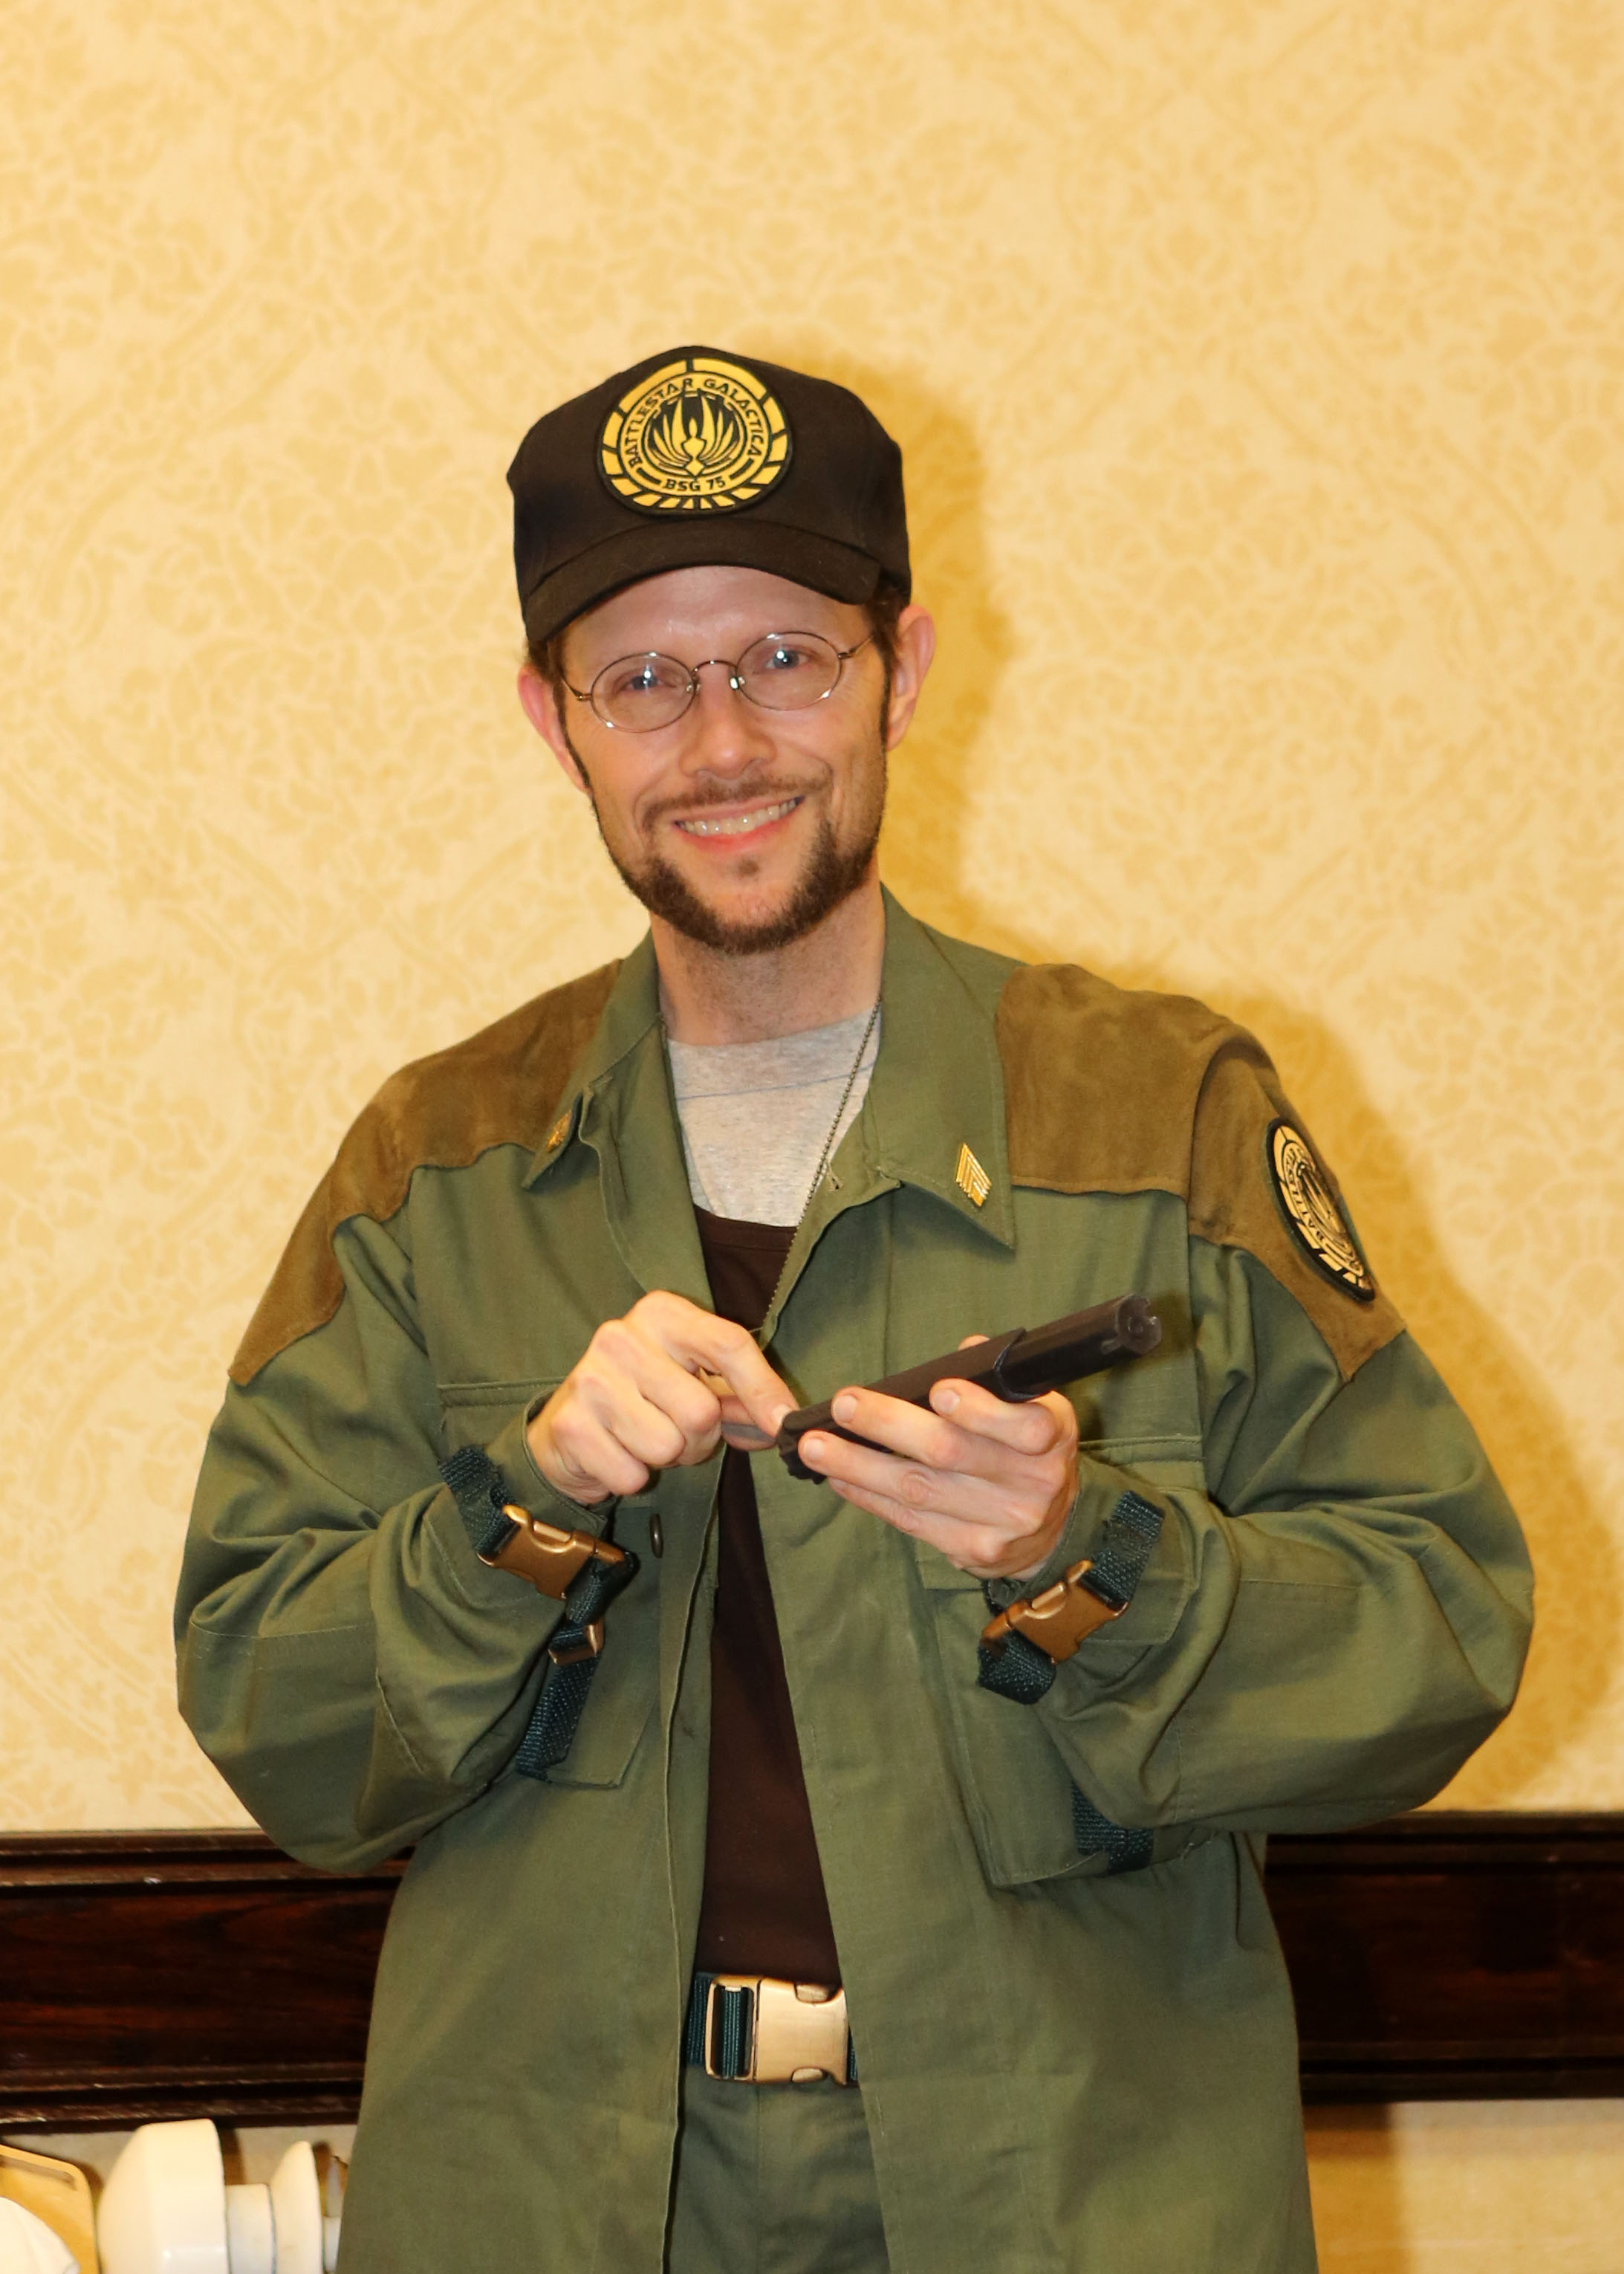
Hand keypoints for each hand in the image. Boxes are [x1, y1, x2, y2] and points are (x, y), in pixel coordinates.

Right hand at [527, 1291, 794, 1505]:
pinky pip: (632, 1474)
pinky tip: (617, 1453)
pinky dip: (632, 1477)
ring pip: (667, 1445)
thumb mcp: (694, 1381)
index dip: (763, 1388)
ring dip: (665, 1458)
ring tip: (645, 1439)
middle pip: (701, 1410)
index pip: (728, 1343)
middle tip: (676, 1429)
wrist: (570, 1428)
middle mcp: (622, 1336)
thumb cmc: (645, 1399)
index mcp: (661, 1313)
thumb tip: (782, 1419)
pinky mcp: (570, 1426)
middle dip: (699, 1437)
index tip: (782, 1423)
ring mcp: (590, 1379)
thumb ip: (741, 1396)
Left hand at [794, 1336, 1078, 1579]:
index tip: (939, 1391)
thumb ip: (998, 1380)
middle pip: (952, 1453)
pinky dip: (870, 1497)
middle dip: (890, 1426)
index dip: (980, 1410)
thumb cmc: (1028, 1449)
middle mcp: (1033, 1483)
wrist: (1055, 1528)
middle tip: (844, 1406)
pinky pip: (912, 1521)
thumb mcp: (1034, 1406)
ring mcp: (1002, 1523)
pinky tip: (840, 1477)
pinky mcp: (974, 1551)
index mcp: (1052, 1436)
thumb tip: (967, 1350)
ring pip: (920, 1490)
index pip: (1023, 1427)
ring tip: (816, 1447)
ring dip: (860, 1466)